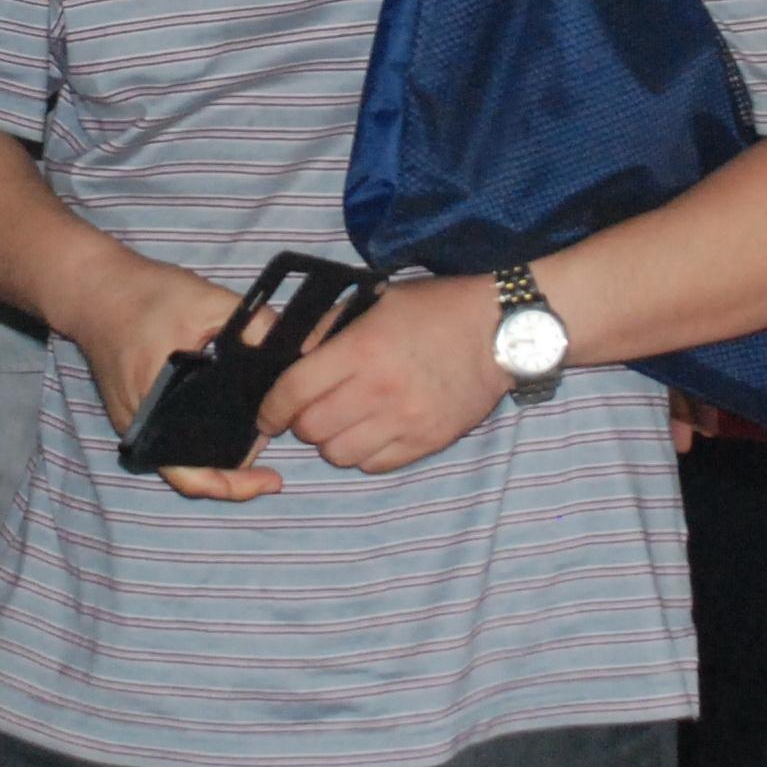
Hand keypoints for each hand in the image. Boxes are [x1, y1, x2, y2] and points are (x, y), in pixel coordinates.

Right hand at [70, 252, 287, 503]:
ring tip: (258, 436)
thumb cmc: (145, 295)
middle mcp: (140, 428)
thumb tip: (293, 349)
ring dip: (219, 456)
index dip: (236, 483)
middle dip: (235, 472)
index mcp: (155, 409)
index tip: (273, 480)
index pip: (193, 473)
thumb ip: (251, 323)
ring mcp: (135, 424)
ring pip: (182, 461)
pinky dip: (202, 439)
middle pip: (191, 474)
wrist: (97, 289)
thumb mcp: (205, 300)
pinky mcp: (136, 413)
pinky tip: (231, 422)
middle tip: (272, 449)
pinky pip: (172, 441)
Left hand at [261, 272, 512, 477]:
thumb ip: (328, 328)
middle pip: (312, 429)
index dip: (271, 408)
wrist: (498, 330)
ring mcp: (405, 421)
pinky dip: (364, 454)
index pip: (294, 391)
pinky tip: (371, 431)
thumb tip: (286, 353)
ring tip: (343, 422)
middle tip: (311, 411)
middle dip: (302, 423)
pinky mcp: (427, 442)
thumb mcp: (374, 301)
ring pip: (339, 454)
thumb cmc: (433, 310)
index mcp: (360, 350)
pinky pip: (375, 465)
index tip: (268, 414)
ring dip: (332, 441)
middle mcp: (379, 390)